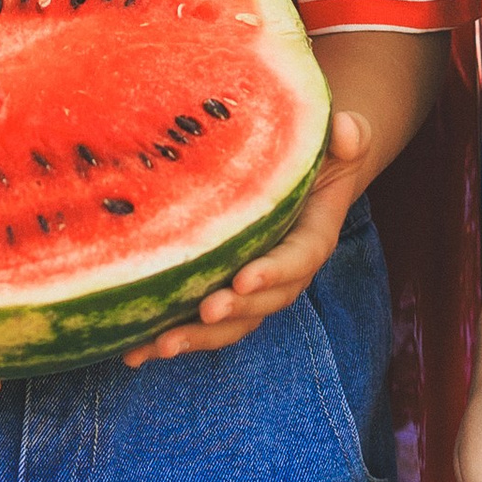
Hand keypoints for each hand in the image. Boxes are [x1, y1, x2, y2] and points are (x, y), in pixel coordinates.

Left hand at [120, 116, 372, 365]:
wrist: (303, 173)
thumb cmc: (318, 152)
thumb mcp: (339, 138)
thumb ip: (349, 134)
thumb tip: (346, 129)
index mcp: (313, 238)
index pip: (299, 260)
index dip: (274, 272)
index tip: (244, 279)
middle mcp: (284, 273)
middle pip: (262, 303)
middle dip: (234, 312)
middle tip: (205, 312)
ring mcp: (252, 288)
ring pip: (230, 325)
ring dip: (196, 338)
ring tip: (159, 347)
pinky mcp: (223, 293)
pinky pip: (201, 324)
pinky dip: (168, 339)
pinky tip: (133, 352)